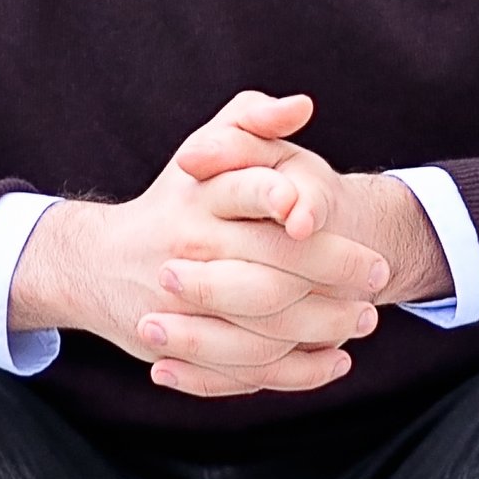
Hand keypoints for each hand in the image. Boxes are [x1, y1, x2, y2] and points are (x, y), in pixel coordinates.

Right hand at [10, 90, 398, 397]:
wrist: (101, 266)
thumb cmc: (174, 201)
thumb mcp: (203, 150)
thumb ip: (251, 118)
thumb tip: (302, 106)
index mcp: (198, 198)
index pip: (250, 192)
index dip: (293, 203)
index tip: (334, 218)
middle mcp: (190, 253)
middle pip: (271, 272)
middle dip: (335, 275)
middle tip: (377, 275)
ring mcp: (187, 309)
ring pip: (267, 329)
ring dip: (326, 327)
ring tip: (364, 318)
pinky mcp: (188, 351)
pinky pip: (252, 371)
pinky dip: (301, 372)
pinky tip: (335, 359)